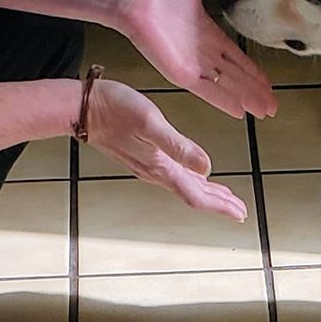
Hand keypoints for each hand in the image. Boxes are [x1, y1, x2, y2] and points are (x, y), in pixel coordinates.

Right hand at [85, 80, 248, 219]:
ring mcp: (147, 165)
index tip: (240, 213)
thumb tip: (206, 167)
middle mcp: (154, 171)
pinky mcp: (142, 156)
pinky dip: (191, 180)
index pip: (196, 194)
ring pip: (185, 186)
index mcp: (160, 166)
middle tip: (240, 210)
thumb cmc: (113, 109)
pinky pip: (174, 176)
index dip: (220, 206)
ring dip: (207, 193)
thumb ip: (179, 146)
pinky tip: (195, 175)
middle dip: (218, 203)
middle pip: (193, 194)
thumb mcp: (150, 123)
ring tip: (225, 198)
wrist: (80, 108)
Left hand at [118, 0, 277, 119]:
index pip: (236, 57)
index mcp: (208, 32)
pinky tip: (239, 112)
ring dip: (246, 99)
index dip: (253, 71)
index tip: (268, 83)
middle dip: (255, 91)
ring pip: (226, 86)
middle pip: (235, 76)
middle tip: (273, 106)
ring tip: (264, 111)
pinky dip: (224, 101)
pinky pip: (208, 90)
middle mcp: (202, 52)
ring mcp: (192, 64)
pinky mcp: (181, 73)